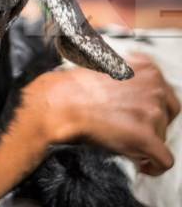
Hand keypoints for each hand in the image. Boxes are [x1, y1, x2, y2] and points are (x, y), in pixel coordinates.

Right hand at [21, 53, 179, 175]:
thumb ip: (130, 74)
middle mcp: (154, 86)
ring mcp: (152, 111)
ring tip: (125, 140)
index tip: (142, 116)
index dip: (154, 107)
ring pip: (163, 135)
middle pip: (167, 113)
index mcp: (146, 67)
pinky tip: (141, 164)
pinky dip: (153, 166)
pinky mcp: (146, 136)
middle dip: (153, 123)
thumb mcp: (108, 64)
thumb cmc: (77, 85)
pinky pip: (163, 160)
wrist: (63, 102)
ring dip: (147, 140)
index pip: (165, 93)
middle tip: (132, 128)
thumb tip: (136, 91)